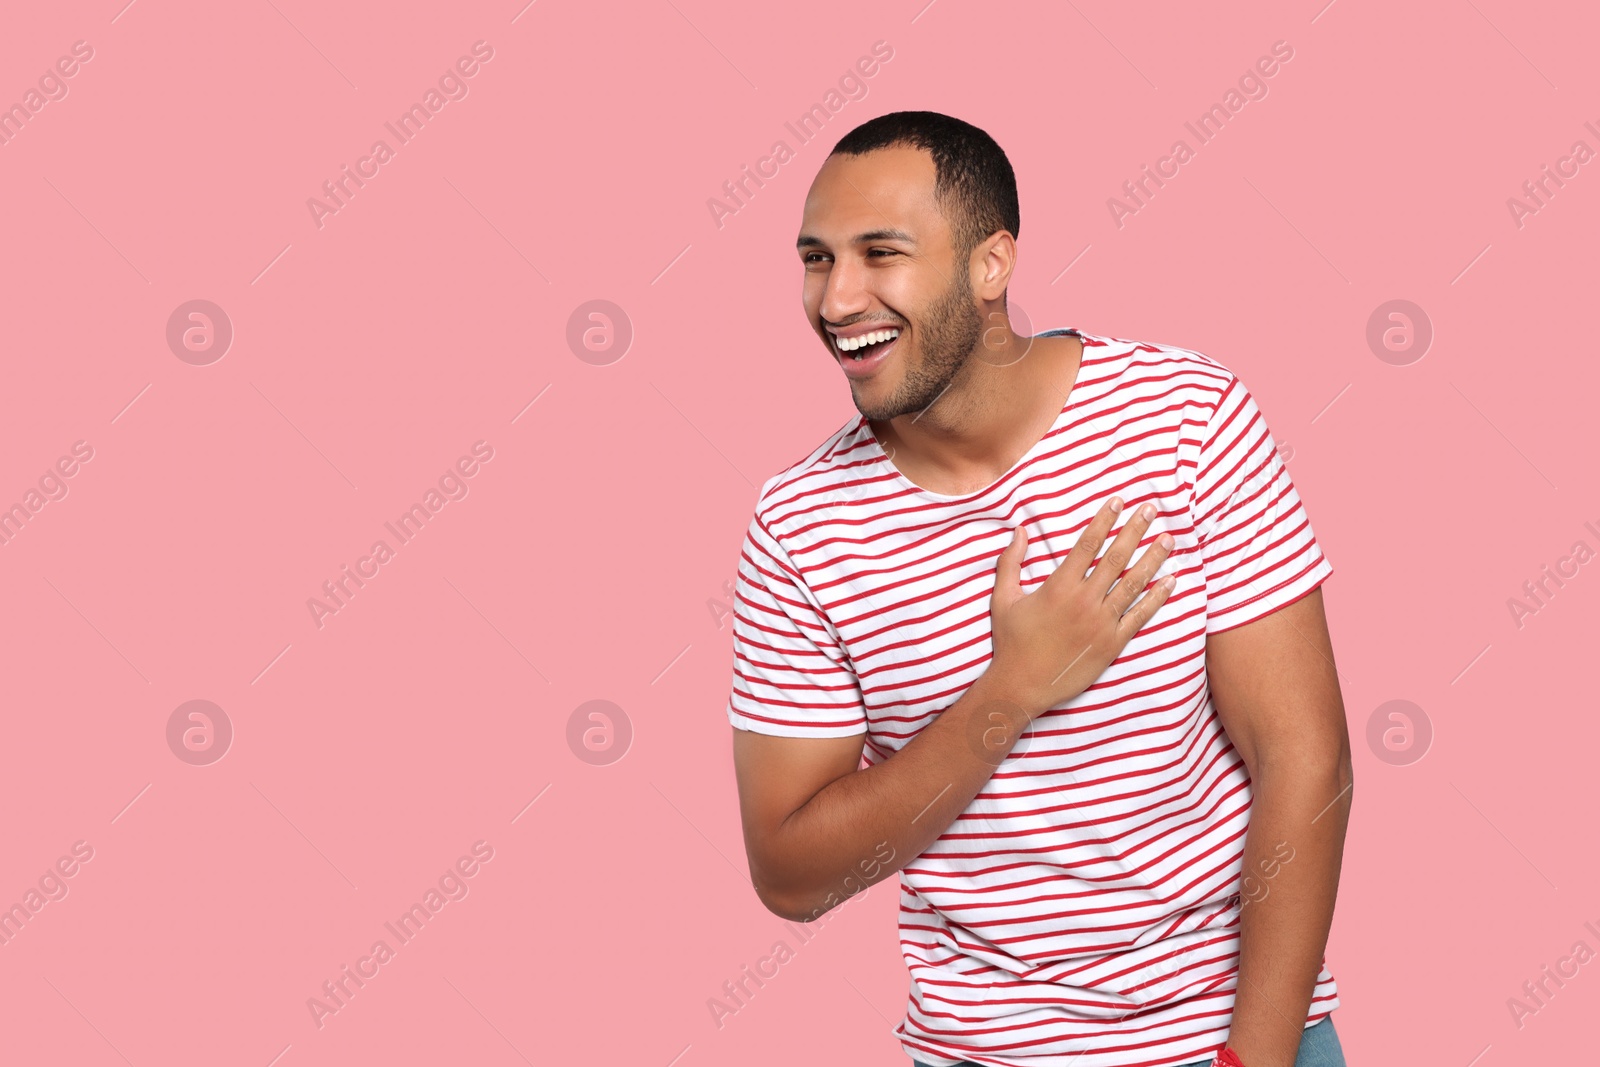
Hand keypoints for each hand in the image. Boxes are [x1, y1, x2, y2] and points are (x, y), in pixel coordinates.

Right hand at [987, 497, 1174, 718]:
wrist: (1022, 685)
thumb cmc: (1011, 641)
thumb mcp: (1003, 598)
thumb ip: (1010, 562)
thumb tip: (1019, 530)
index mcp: (1059, 586)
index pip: (1087, 545)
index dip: (1104, 520)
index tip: (1118, 501)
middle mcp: (1084, 601)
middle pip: (1116, 558)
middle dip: (1135, 530)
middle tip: (1151, 509)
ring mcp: (1101, 623)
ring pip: (1133, 584)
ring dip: (1153, 559)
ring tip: (1167, 539)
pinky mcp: (1112, 644)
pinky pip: (1140, 616)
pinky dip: (1157, 598)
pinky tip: (1170, 581)